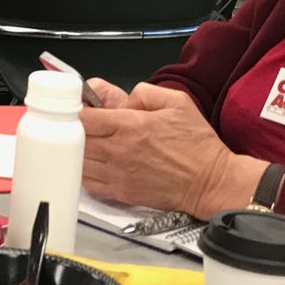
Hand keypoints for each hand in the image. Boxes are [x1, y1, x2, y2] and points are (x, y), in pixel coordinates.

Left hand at [81, 83, 260, 218]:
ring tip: (87, 142)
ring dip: (77, 150)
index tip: (81, 106)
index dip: (78, 109)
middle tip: (82, 123)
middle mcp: (119, 151)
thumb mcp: (176, 102)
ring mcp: (117, 174)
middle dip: (74, 128)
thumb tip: (123, 96)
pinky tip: (93, 162)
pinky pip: (88, 182)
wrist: (211, 183)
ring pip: (78, 161)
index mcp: (130, 126)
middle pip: (76, 138)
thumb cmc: (197, 145)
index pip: (84, 116)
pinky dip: (84, 171)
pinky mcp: (121, 193)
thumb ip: (144, 92)